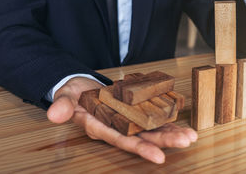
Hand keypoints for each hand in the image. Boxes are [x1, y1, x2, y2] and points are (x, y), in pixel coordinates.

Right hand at [46, 77, 197, 163]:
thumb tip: (54, 114)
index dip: (140, 148)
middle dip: (165, 141)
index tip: (159, 157)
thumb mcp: (64, 97)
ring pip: (151, 129)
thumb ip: (62, 106)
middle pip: (143, 137)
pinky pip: (152, 116)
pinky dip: (167, 119)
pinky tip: (182, 121)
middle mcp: (117, 127)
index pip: (122, 140)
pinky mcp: (134, 111)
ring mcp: (127, 120)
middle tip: (186, 141)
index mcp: (100, 127)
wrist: (80, 88)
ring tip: (191, 135)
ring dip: (171, 132)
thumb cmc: (73, 95)